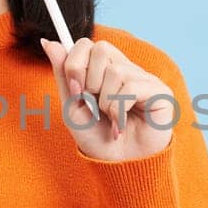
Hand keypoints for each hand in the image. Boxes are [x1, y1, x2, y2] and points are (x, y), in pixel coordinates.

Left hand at [38, 36, 176, 162]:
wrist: (118, 165)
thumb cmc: (97, 137)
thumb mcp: (72, 105)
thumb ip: (63, 73)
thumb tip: (47, 41)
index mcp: (105, 69)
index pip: (86, 44)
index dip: (75, 65)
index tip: (76, 92)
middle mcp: (126, 68)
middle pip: (101, 49)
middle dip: (89, 82)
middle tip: (95, 106)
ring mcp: (144, 78)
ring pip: (115, 71)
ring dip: (105, 102)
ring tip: (110, 120)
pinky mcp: (160, 92)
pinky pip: (131, 88)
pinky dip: (119, 111)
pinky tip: (120, 126)